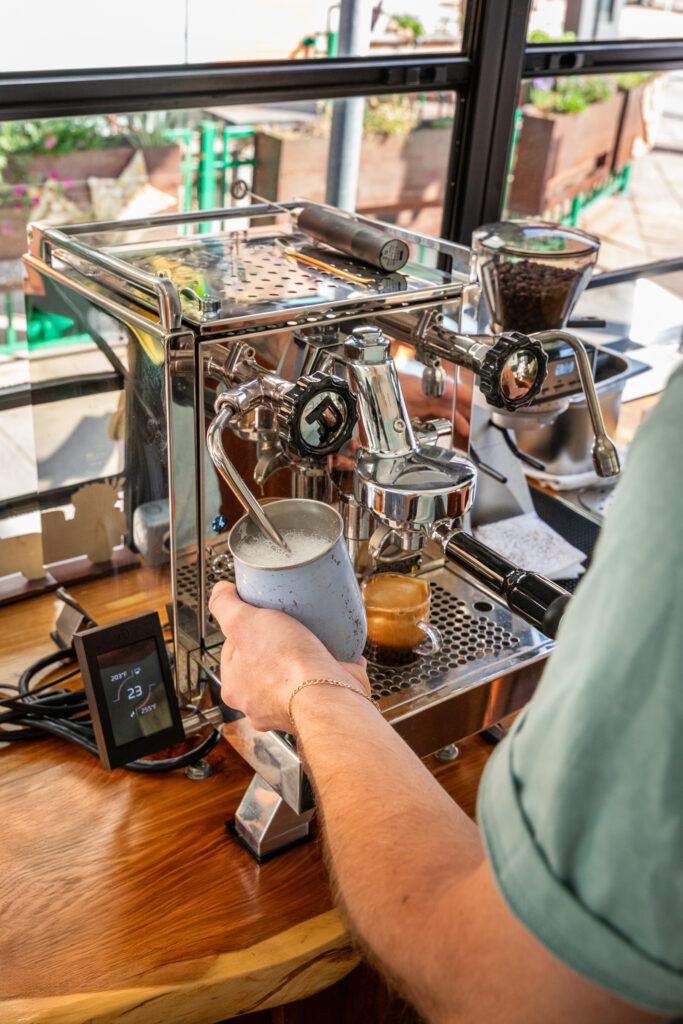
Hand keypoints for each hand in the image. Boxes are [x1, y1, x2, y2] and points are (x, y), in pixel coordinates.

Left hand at [209, 582, 369, 732]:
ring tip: (316, 635)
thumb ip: (225, 605)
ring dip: (306, 654)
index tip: (260, 617)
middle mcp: (260, 703)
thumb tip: (219, 591)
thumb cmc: (285, 667)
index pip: (233, 648)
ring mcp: (292, 706)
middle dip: (278, 642)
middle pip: (264, 660)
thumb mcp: (244, 622)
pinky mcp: (320, 704)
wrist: (330, 696)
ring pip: (294, 672)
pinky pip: (324, 679)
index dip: (246, 627)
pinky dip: (332, 665)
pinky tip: (338, 651)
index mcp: (235, 687)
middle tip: (289, 626)